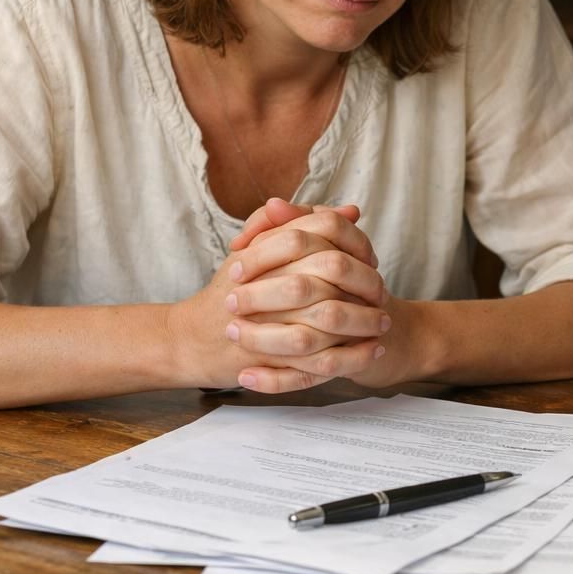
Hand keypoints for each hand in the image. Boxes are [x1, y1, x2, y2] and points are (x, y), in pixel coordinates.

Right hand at [164, 201, 386, 391]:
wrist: (188, 340)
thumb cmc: (231, 291)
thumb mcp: (260, 249)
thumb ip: (302, 225)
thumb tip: (351, 212)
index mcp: (262, 250)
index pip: (321, 234)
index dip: (354, 246)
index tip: (371, 260)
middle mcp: (263, 283)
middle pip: (328, 273)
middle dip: (364, 284)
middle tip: (383, 294)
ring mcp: (263, 323)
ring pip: (325, 320)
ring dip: (362, 323)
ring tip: (383, 325)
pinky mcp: (267, 360)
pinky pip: (317, 361)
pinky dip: (350, 358)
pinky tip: (370, 353)